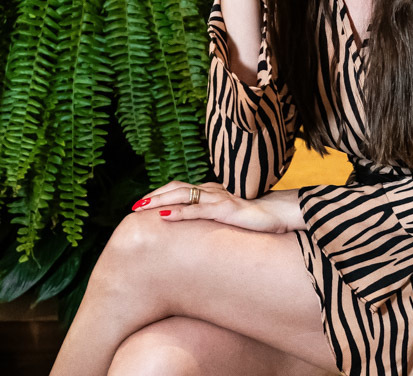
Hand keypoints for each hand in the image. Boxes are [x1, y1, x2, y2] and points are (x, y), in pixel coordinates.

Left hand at [131, 181, 293, 233]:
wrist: (278, 215)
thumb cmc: (253, 218)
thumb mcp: (226, 216)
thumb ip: (210, 216)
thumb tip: (193, 224)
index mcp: (210, 191)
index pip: (179, 188)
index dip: (159, 194)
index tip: (141, 203)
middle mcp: (211, 190)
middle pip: (175, 189)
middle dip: (153, 196)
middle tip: (133, 206)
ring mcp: (217, 198)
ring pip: (182, 196)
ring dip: (159, 201)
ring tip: (142, 208)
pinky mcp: (224, 209)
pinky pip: (197, 209)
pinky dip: (179, 212)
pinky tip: (165, 216)